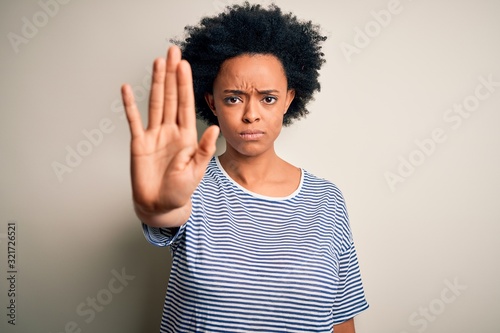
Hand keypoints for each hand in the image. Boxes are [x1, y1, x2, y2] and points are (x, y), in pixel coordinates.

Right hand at [121, 45, 218, 226]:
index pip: (185, 104)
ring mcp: (154, 135)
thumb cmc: (180, 191)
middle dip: (172, 74)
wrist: (160, 205)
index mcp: (187, 136)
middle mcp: (170, 131)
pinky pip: (133, 121)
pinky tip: (127, 89)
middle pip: (170, 97)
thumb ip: (203, 149)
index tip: (184, 65)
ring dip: (156, 83)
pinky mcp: (139, 143)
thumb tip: (214, 129)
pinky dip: (129, 105)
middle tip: (172, 52)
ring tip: (157, 62)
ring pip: (155, 103)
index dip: (184, 84)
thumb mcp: (196, 170)